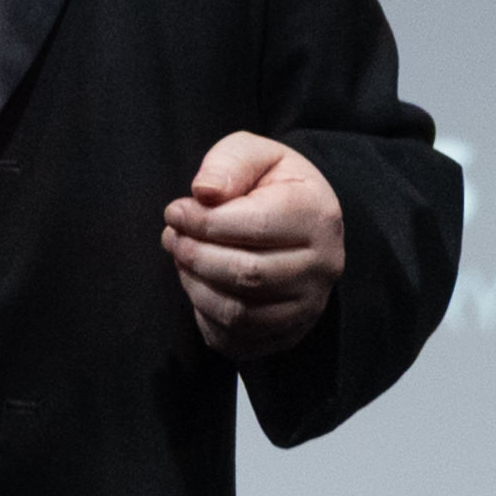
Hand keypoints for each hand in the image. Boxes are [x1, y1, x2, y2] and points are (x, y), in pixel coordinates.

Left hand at [165, 134, 343, 362]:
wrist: (303, 222)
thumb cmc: (272, 186)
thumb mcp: (256, 154)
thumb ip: (229, 163)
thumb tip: (204, 193)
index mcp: (317, 215)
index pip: (254, 226)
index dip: (202, 221)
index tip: (175, 212)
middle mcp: (323, 265)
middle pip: (246, 274)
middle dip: (194, 256)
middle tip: (172, 237)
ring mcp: (309, 305)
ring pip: (239, 313)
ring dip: (195, 287)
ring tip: (181, 259)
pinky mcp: (290, 333)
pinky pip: (237, 341)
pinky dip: (206, 318)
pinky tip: (199, 287)